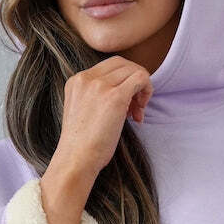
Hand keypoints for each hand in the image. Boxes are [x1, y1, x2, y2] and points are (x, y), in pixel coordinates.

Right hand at [54, 55, 153, 179]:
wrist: (76, 160)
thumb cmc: (82, 145)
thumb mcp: (82, 111)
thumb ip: (95, 97)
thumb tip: (125, 93)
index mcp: (77, 81)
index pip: (109, 66)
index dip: (123, 81)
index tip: (125, 104)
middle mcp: (86, 78)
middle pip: (122, 64)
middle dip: (134, 81)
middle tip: (135, 107)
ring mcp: (100, 86)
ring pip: (133, 70)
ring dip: (142, 89)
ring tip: (136, 114)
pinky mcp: (115, 97)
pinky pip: (141, 78)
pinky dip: (147, 91)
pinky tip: (140, 113)